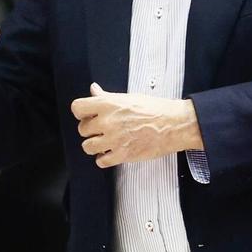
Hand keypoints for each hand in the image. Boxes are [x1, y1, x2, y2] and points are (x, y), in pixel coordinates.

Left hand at [70, 83, 203, 167]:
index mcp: (108, 104)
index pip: (77, 108)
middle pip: (82, 129)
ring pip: (88, 147)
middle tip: (101, 129)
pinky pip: (101, 161)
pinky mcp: (122, 155)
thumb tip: (94, 90)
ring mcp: (114, 139)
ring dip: (94, 145)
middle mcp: (108, 121)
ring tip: (104, 141)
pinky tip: (110, 152)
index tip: (86, 115)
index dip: (81, 112)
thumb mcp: (128, 97)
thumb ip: (107, 97)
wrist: (174, 124)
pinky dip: (103, 158)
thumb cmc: (156, 109)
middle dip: (90, 130)